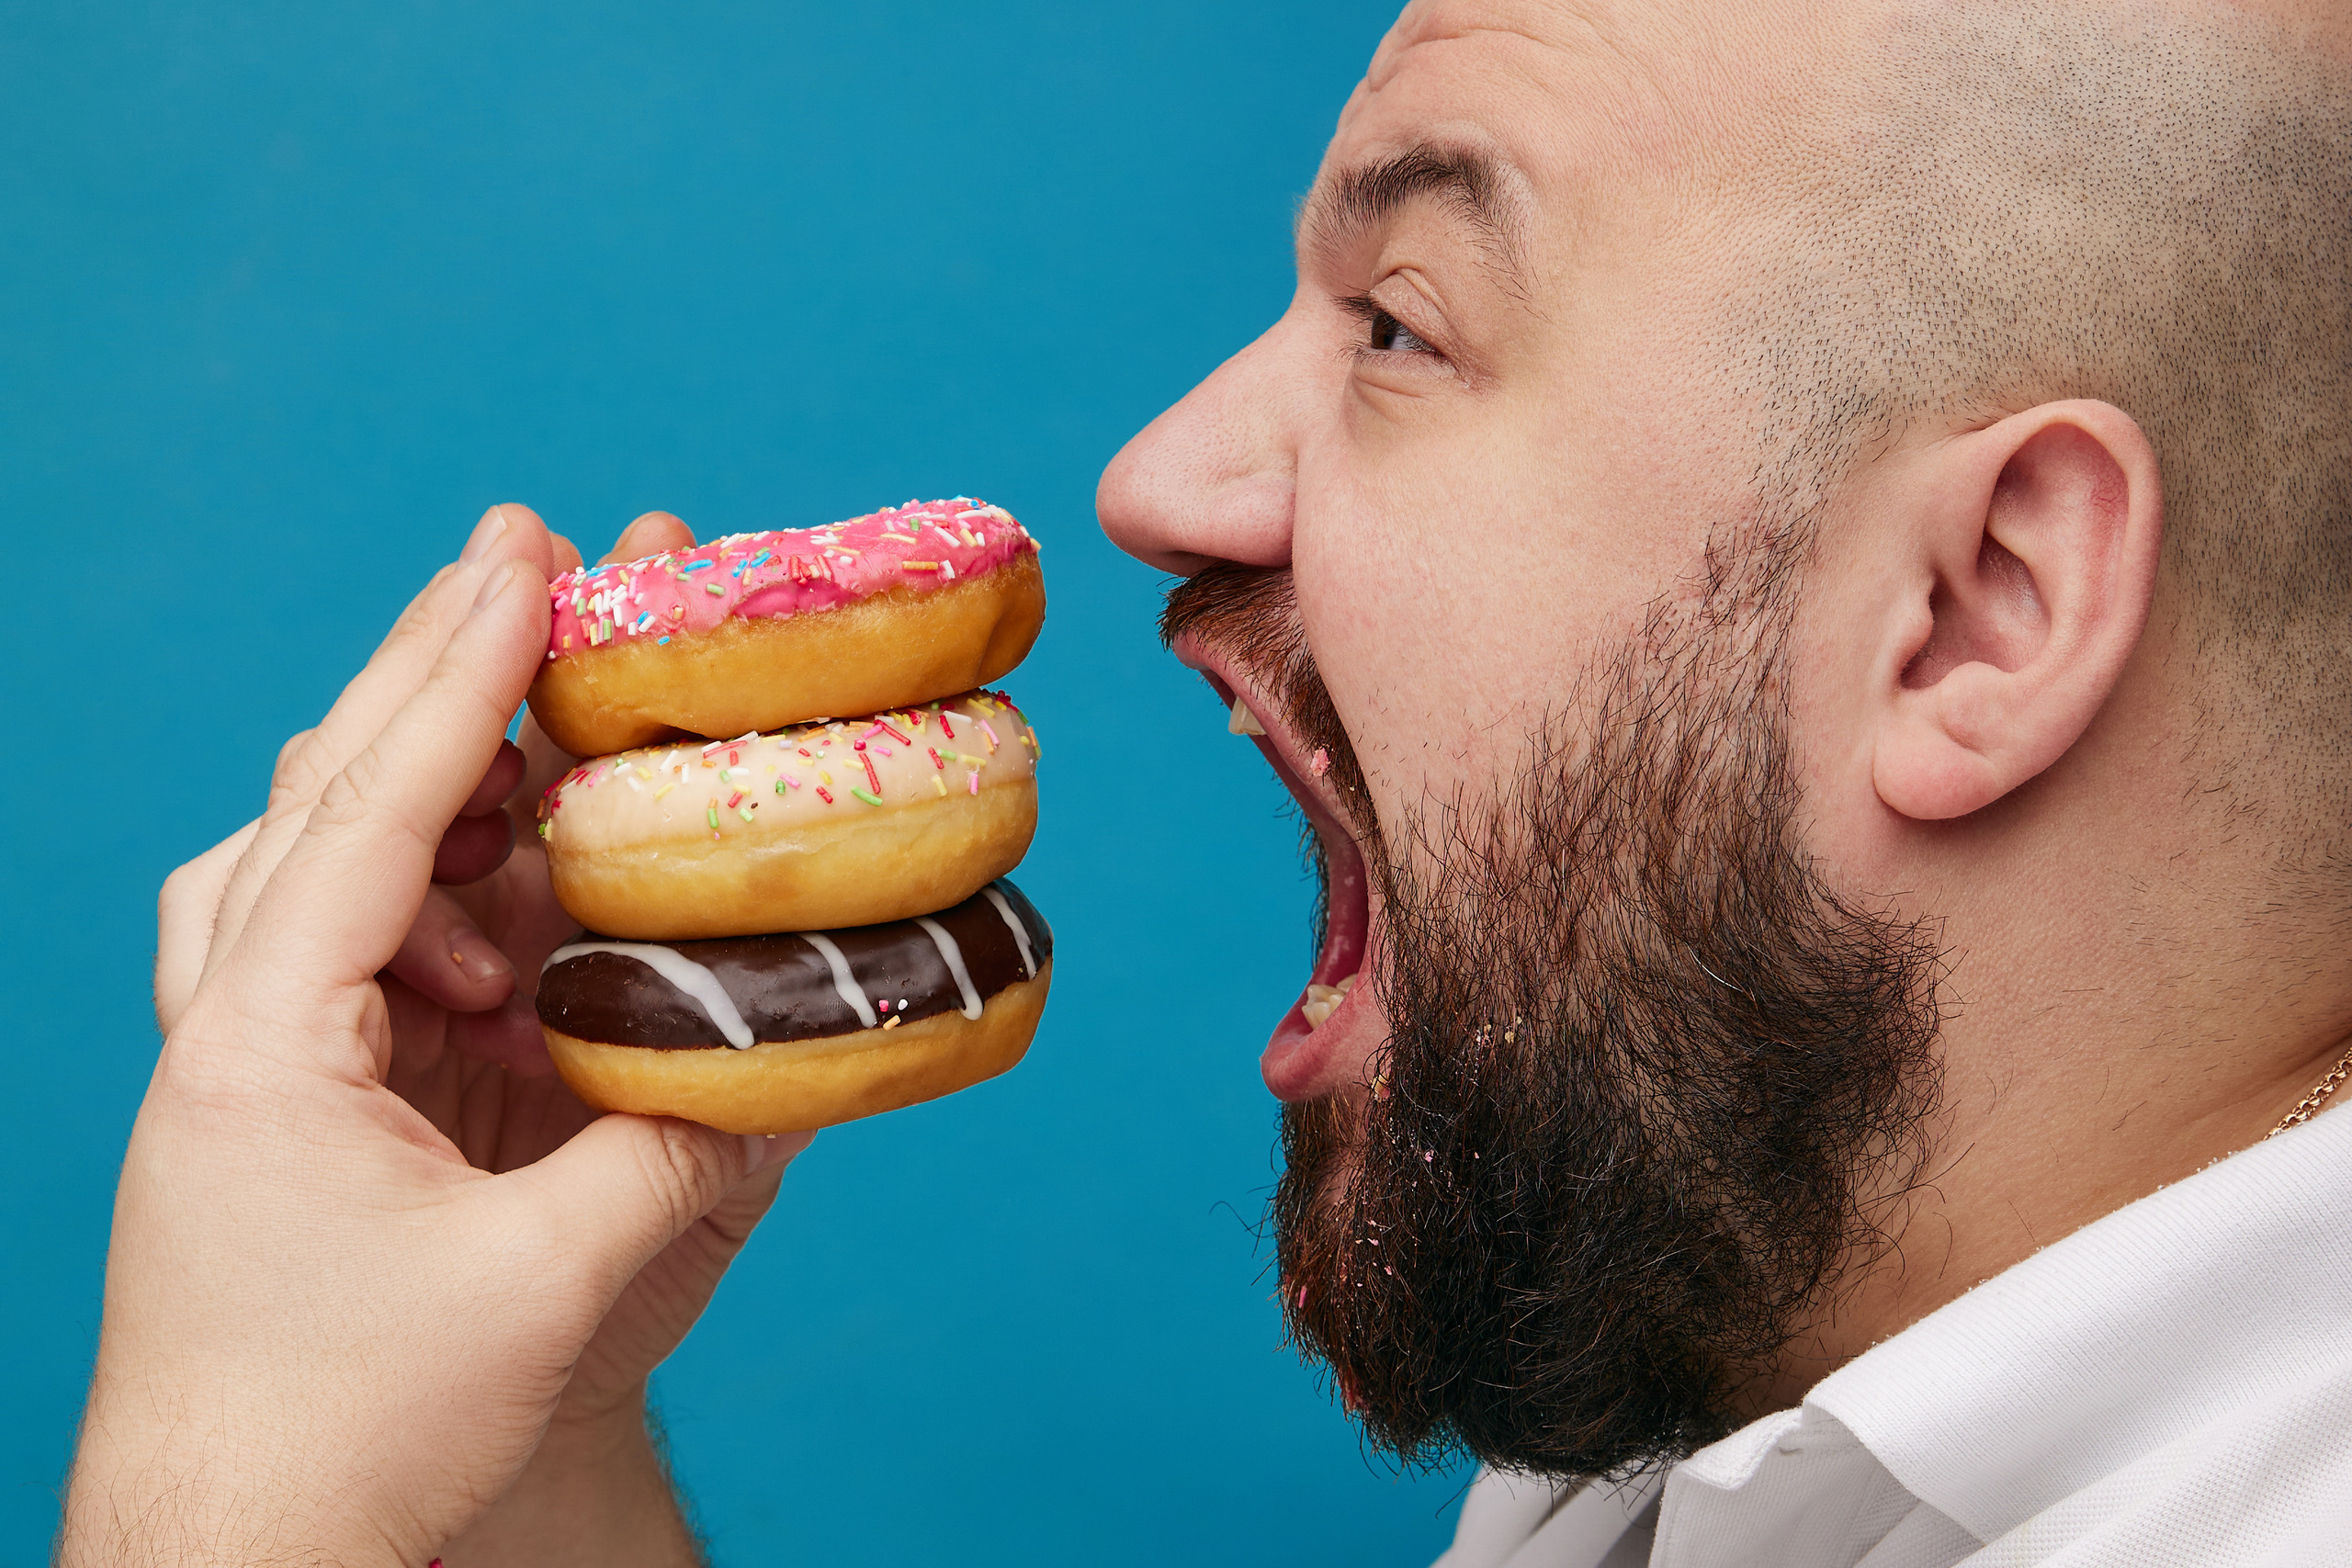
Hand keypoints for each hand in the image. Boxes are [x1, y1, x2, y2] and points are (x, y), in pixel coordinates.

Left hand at [63, 506, 801, 1567]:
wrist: (244, 1564)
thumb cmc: (349, 1443)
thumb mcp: (544, 1289)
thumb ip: (678, 1152)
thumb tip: (802, 1051)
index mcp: (264, 1051)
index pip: (364, 815)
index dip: (459, 677)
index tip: (528, 558)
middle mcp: (242, 1029)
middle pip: (323, 794)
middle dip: (433, 668)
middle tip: (532, 555)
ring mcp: (265, 1060)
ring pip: (318, 854)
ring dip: (433, 773)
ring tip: (549, 725)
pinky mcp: (306, 1100)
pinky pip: (356, 939)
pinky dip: (440, 881)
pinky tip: (515, 894)